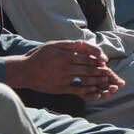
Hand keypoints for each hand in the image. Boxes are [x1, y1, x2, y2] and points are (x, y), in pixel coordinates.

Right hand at [5, 40, 123, 100]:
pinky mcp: (61, 88)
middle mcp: (65, 67)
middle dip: (100, 70)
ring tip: (106, 81)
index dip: (97, 59)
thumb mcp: (51, 45)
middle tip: (110, 72)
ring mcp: (63, 78)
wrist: (23, 71)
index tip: (104, 60)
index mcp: (65, 55)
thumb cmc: (38, 56)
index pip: (85, 56)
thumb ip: (67, 44)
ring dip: (97, 80)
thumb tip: (81, 42)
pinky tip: (95, 91)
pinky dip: (88, 91)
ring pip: (85, 79)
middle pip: (88, 68)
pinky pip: (77, 90)